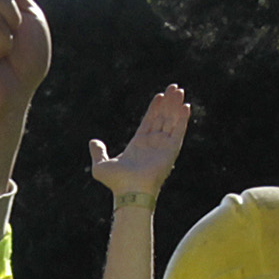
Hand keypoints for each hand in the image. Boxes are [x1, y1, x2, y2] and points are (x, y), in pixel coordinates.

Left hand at [89, 85, 190, 200]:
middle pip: (162, 118)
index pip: (149, 122)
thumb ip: (98, 152)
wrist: (130, 191)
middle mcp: (153, 144)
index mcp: (139, 145)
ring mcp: (162, 147)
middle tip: (174, 87)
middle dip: (168, 103)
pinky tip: (185, 107)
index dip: (155, 108)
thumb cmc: (116, 182)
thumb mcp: (101, 165)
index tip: (160, 96)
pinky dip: (183, 119)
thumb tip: (93, 142)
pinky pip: (179, 132)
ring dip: (176, 106)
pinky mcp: (171, 151)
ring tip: (179, 91)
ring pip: (171, 121)